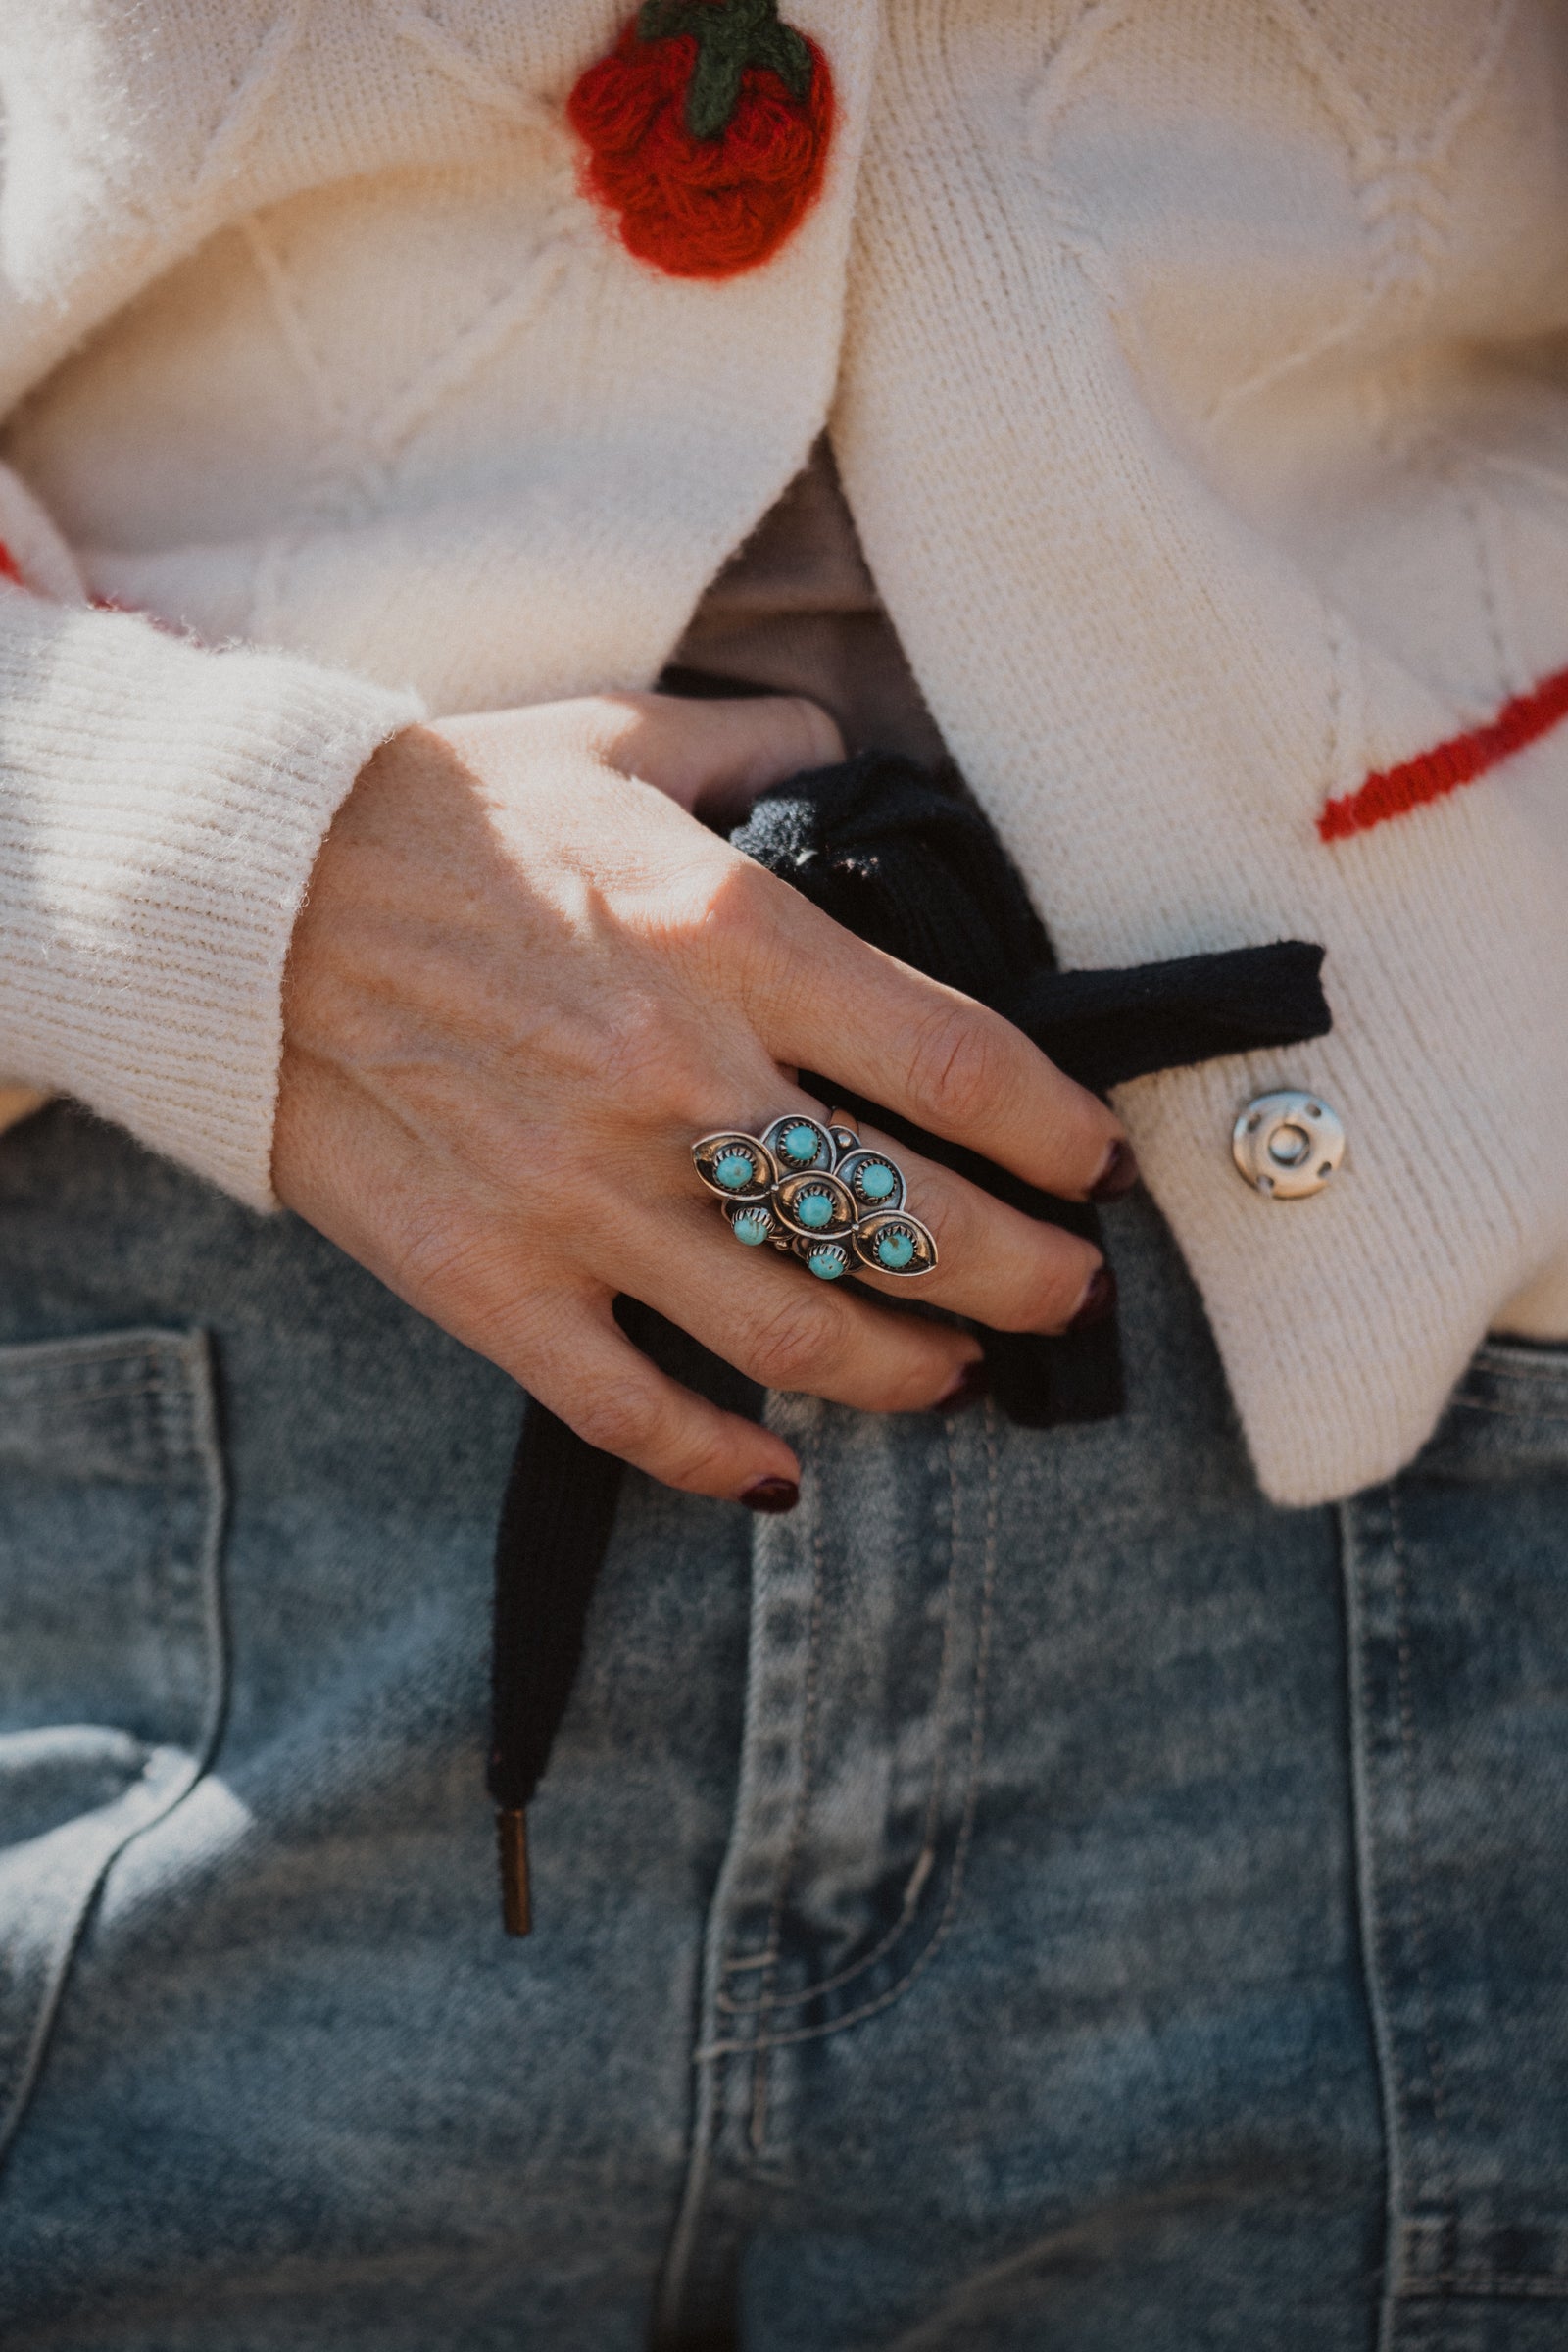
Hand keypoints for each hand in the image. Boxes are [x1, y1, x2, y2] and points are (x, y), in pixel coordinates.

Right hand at [274, 694, 1130, 1504]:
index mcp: (732, 941)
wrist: (239, 894)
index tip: (1093, 1165)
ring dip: (914, 1371)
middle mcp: (680, 1083)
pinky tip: (779, 1470)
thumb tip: (845, 754)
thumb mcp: (619, 737)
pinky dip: (722, 1462)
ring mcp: (584, 1198)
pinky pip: (633, 1409)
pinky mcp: (492, 1280)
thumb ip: (759, 748)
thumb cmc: (443, 811)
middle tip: (1068, 1289)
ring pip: (802, 1336)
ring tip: (956, 1369)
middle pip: (916, 1223)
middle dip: (1028, 1277)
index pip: (963, 1069)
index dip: (1059, 1137)